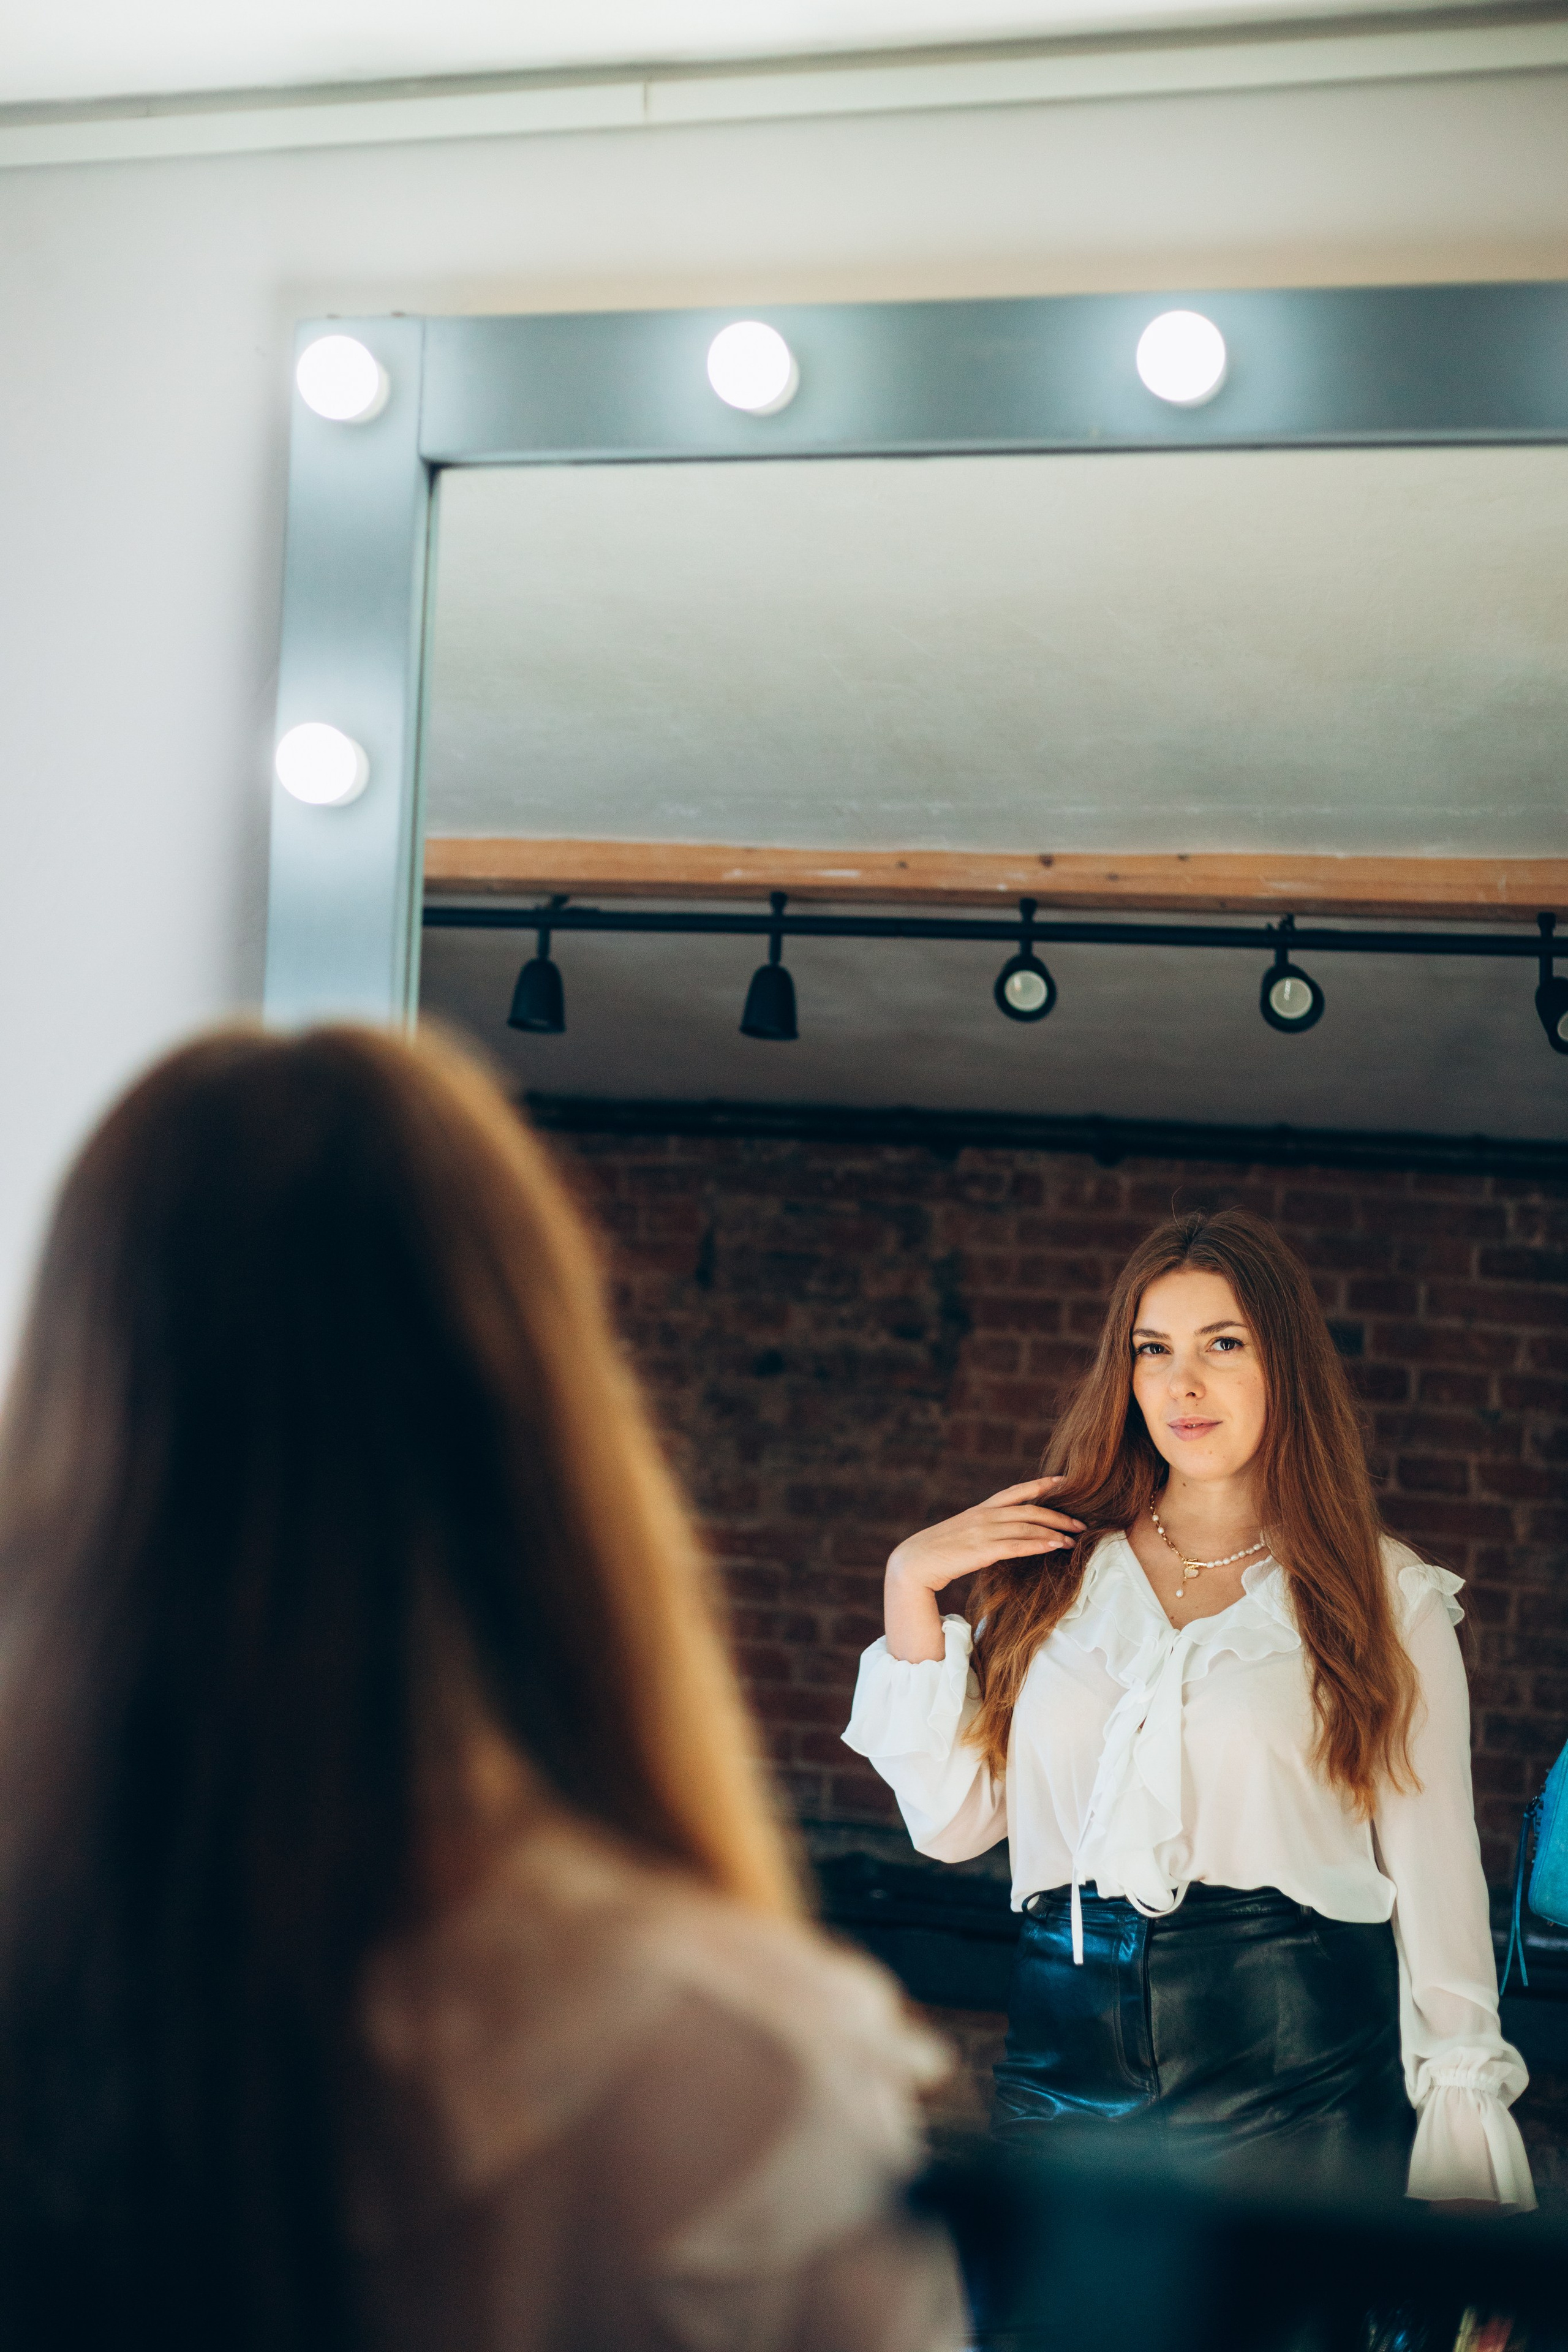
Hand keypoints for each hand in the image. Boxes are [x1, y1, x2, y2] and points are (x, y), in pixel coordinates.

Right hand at [887, 1478, 1085, 1595]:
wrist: (914, 1562)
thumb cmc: (939, 1552)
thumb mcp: (963, 1533)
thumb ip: (984, 1530)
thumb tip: (1005, 1535)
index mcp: (981, 1510)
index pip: (1017, 1492)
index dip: (1042, 1485)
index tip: (1066, 1481)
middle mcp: (985, 1516)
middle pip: (1030, 1510)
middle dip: (1058, 1515)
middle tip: (1080, 1523)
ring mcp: (983, 1531)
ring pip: (1027, 1527)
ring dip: (1054, 1532)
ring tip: (1074, 1539)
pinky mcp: (982, 1550)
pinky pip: (1017, 1545)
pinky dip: (1039, 1544)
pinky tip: (1055, 1547)